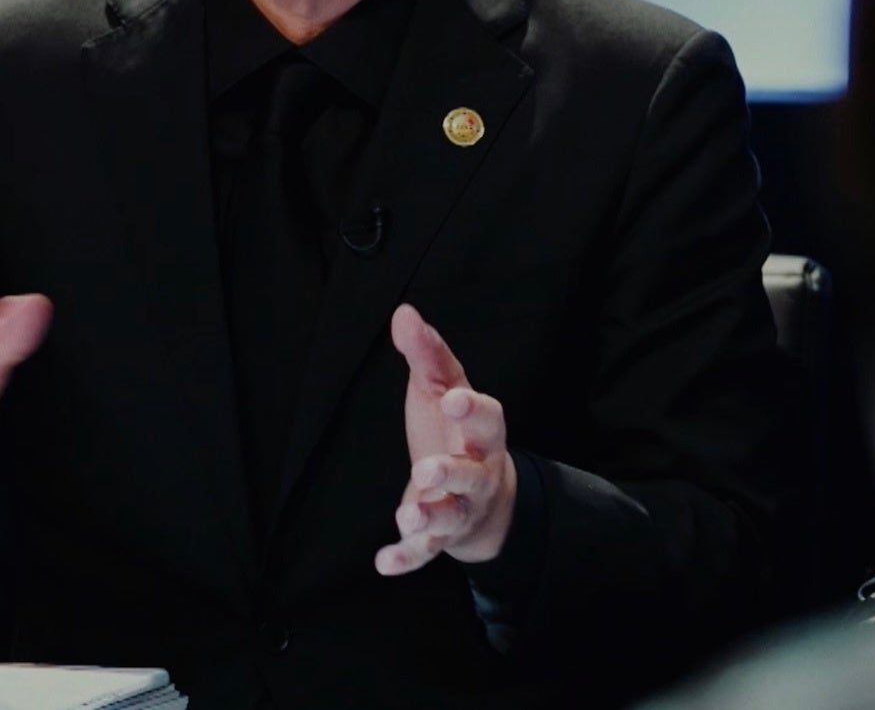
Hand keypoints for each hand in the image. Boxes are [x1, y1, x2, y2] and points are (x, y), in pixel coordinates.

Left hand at [376, 304, 516, 575]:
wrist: (483, 500)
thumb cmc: (455, 433)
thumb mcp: (443, 390)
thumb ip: (427, 355)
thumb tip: (404, 312)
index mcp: (482, 435)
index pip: (489, 419)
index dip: (473, 410)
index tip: (453, 400)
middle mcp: (478, 475)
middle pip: (472, 475)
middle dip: (451, 472)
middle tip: (425, 468)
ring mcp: (460, 509)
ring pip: (451, 516)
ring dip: (429, 517)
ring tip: (407, 514)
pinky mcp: (439, 539)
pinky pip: (426, 553)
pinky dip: (407, 558)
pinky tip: (384, 562)